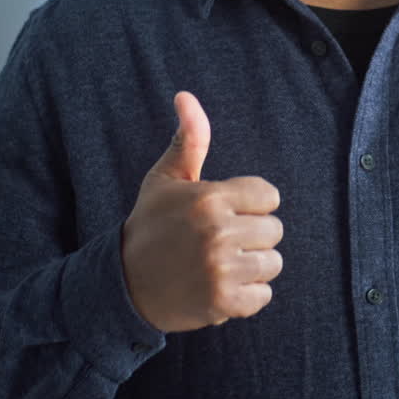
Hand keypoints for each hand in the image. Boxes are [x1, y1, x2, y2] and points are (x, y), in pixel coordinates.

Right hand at [120, 92, 282, 332]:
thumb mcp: (165, 180)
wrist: (123, 285)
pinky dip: (247, 296)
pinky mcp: (223, 301)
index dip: (251, 205)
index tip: (226, 213)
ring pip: (272, 263)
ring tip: (221, 265)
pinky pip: (263, 295)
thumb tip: (186, 96)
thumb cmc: (150, 226)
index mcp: (209, 197)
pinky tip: (221, 287)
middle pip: (274, 230)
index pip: (269, 196)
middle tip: (220, 242)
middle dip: (252, 236)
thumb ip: (188, 140)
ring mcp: (222, 268)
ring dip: (252, 267)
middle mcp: (218, 231)